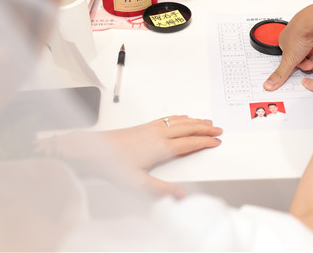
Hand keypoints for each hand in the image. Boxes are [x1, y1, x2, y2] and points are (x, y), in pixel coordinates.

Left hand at [56, 116, 221, 198]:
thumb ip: (162, 190)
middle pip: (189, 128)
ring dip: (195, 121)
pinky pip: (168, 118)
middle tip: (218, 129)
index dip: (205, 142)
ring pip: (180, 121)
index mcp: (162, 147)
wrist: (94, 149)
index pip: (190, 143)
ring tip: (206, 121)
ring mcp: (152, 128)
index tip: (216, 141)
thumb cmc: (114, 164)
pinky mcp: (144, 126)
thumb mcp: (139, 183)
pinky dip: (180, 117)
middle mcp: (159, 134)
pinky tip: (180, 117)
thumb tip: (181, 196)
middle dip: (205, 129)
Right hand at [264, 0, 312, 90]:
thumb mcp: (289, 60)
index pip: (294, 56)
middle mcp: (298, 33)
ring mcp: (311, 28)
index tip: (309, 68)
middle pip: (307, 52)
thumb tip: (268, 85)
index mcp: (286, 40)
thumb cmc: (300, 36)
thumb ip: (281, 74)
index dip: (303, 64)